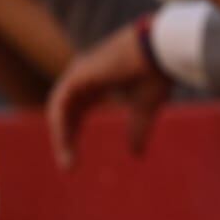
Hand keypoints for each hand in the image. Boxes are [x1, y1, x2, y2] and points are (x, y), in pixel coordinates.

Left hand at [46, 21, 170, 168]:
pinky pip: (59, 106)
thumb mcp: (145, 108)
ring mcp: (78, 74)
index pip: (76, 112)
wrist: (160, 51)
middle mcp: (84, 77)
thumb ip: (137, 130)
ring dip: (61, 137)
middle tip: (68, 168)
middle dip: (65, 140)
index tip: (73, 163)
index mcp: (98, 82)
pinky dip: (60, 127)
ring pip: (59, 111)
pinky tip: (65, 144)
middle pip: (65, 114)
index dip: (72, 136)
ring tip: (67, 161)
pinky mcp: (77, 76)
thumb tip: (136, 154)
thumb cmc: (156, 73)